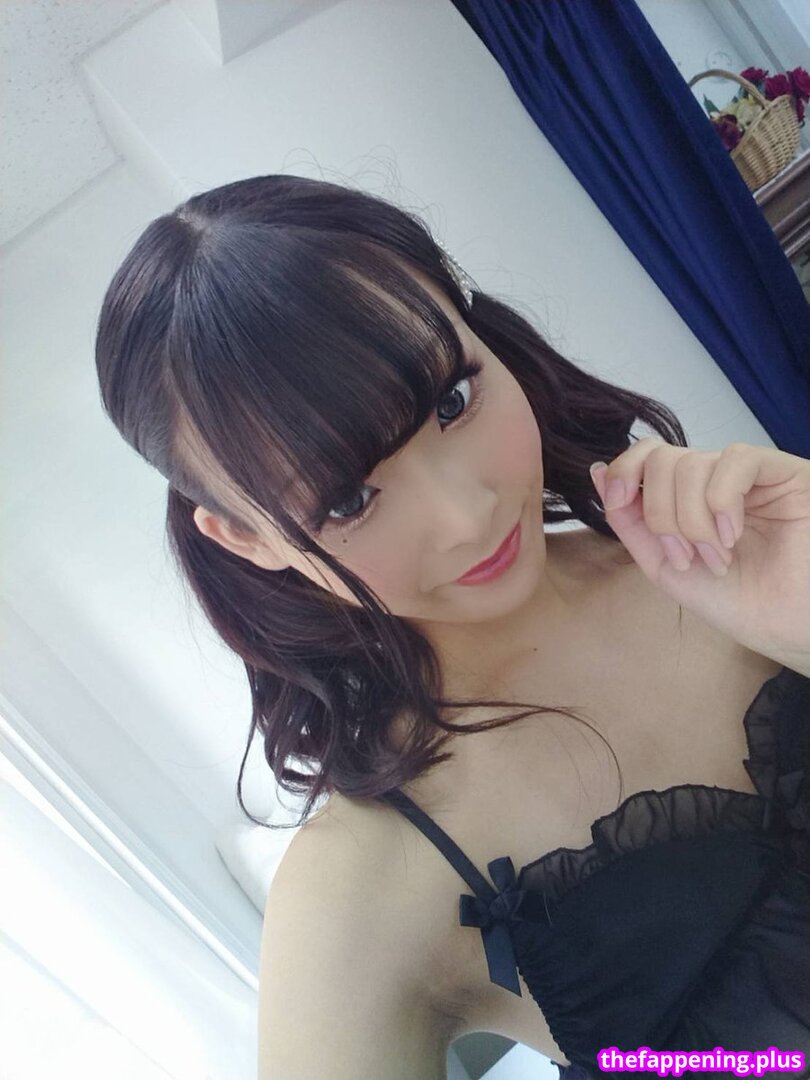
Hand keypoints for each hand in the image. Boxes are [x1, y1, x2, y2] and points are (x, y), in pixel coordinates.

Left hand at [589, 438, 809, 674]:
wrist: (784, 627)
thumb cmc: (733, 600)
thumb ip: (629, 520)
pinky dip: (721, 502)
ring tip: (717, 557)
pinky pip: (735, 459)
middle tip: (685, 557)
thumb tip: (598, 472)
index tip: (620, 503)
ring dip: (692, 521)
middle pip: (660, 459)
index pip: (645, 454)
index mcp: (686, 495)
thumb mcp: (662, 563)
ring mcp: (748, 474)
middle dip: (661, 515)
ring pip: (691, 463)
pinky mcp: (783, 472)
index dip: (624, 470)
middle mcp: (715, 478)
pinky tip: (733, 535)